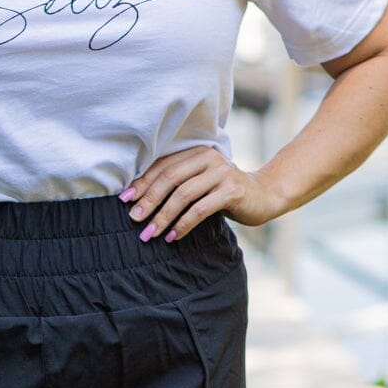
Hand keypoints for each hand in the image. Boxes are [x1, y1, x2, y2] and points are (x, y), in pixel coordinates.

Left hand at [120, 146, 283, 238]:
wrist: (263, 195)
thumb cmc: (223, 191)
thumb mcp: (199, 181)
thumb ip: (177, 182)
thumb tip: (137, 199)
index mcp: (196, 151)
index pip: (163, 166)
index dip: (142, 183)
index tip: (124, 200)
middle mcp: (208, 158)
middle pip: (170, 179)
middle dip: (149, 201)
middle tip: (134, 219)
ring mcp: (221, 173)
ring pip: (183, 195)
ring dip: (163, 216)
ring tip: (150, 233)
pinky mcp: (231, 191)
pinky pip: (200, 209)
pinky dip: (183, 224)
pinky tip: (173, 236)